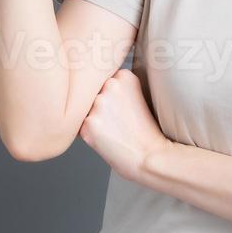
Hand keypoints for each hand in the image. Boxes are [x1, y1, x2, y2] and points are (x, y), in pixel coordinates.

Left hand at [79, 68, 174, 184]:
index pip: (103, 79)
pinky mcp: (88, 122)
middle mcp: (110, 84)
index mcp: (125, 75)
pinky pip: (81, 125)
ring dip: (95, 119)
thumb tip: (90, 86)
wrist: (150, 156)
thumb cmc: (147, 131)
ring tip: (115, 130)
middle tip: (119, 120)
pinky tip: (108, 138)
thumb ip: (118, 87)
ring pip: (86, 108)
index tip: (123, 107)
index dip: (111, 96)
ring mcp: (98, 103)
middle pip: (94, 92)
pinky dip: (90, 133)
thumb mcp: (139, 96)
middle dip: (101, 106)